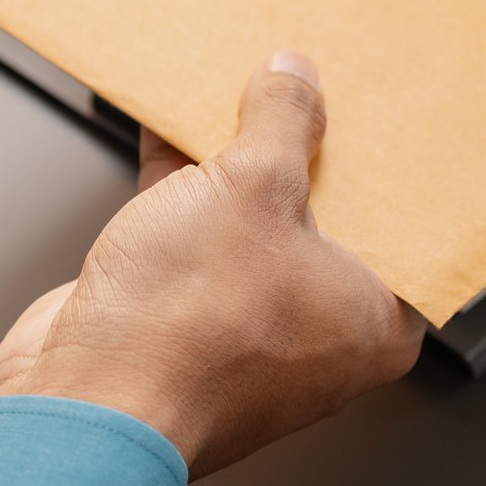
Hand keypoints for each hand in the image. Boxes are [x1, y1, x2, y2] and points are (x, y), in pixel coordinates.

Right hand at [0, 53, 423, 477]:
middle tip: (304, 87)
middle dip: (303, 151)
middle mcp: (318, 339)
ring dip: (234, 165)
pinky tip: (169, 128)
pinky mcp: (180, 323)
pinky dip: (181, 187)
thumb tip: (295, 81)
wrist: (83, 404)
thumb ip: (281, 123)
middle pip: (324, 218)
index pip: (403, 226)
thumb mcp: (253, 188)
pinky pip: (194, 237)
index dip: (384, 161)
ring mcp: (246, 334)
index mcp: (373, 324)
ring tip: (234, 92)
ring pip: (251, 226)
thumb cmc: (185, 338)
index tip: (373, 108)